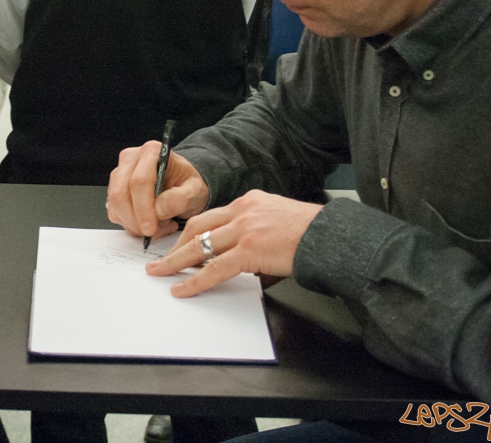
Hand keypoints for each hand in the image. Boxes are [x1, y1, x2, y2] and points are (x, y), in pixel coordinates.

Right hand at [107, 142, 209, 240]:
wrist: (183, 185)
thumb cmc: (188, 183)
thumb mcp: (195, 190)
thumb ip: (180, 198)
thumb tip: (159, 210)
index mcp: (152, 152)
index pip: (139, 181)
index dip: (143, 208)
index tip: (151, 228)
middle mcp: (131, 159)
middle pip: (121, 194)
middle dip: (135, 220)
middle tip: (154, 231)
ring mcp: (120, 173)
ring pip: (115, 205)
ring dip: (134, 224)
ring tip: (160, 224)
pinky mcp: (115, 189)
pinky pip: (115, 212)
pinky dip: (131, 224)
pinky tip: (149, 222)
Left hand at [146, 190, 322, 296]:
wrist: (331, 235)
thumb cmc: (311, 232)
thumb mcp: (278, 220)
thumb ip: (255, 232)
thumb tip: (242, 258)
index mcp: (248, 202)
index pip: (211, 216)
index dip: (191, 232)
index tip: (180, 243)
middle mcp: (242, 211)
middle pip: (197, 227)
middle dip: (175, 245)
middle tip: (160, 259)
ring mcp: (244, 229)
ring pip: (199, 245)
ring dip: (176, 261)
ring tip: (161, 273)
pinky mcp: (249, 249)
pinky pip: (214, 268)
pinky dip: (195, 280)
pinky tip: (182, 289)